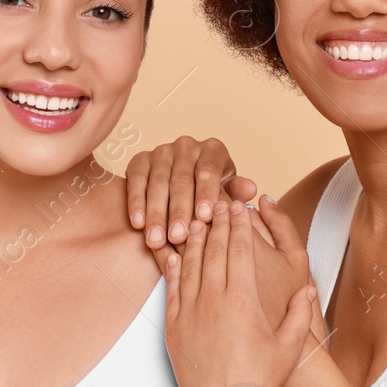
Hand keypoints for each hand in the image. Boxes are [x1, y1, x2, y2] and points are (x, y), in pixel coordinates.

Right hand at [126, 136, 256, 254]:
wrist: (184, 186)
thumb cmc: (211, 193)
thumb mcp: (227, 192)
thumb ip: (235, 194)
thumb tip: (251, 190)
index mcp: (213, 150)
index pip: (209, 170)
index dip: (206, 193)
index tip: (204, 218)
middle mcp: (187, 146)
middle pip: (182, 179)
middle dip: (179, 210)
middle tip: (177, 237)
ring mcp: (161, 151)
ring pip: (157, 183)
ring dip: (156, 213)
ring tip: (156, 240)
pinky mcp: (140, 160)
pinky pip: (136, 181)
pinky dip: (136, 203)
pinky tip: (138, 224)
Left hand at [164, 200, 317, 386]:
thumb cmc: (262, 380)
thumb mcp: (288, 346)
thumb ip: (298, 314)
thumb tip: (307, 290)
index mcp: (243, 300)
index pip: (240, 251)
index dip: (240, 226)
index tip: (239, 207)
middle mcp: (213, 301)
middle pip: (213, 250)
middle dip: (216, 222)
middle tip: (218, 201)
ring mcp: (189, 313)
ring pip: (190, 265)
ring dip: (193, 239)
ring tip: (196, 218)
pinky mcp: (173, 327)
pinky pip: (172, 289)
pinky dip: (173, 268)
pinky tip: (174, 253)